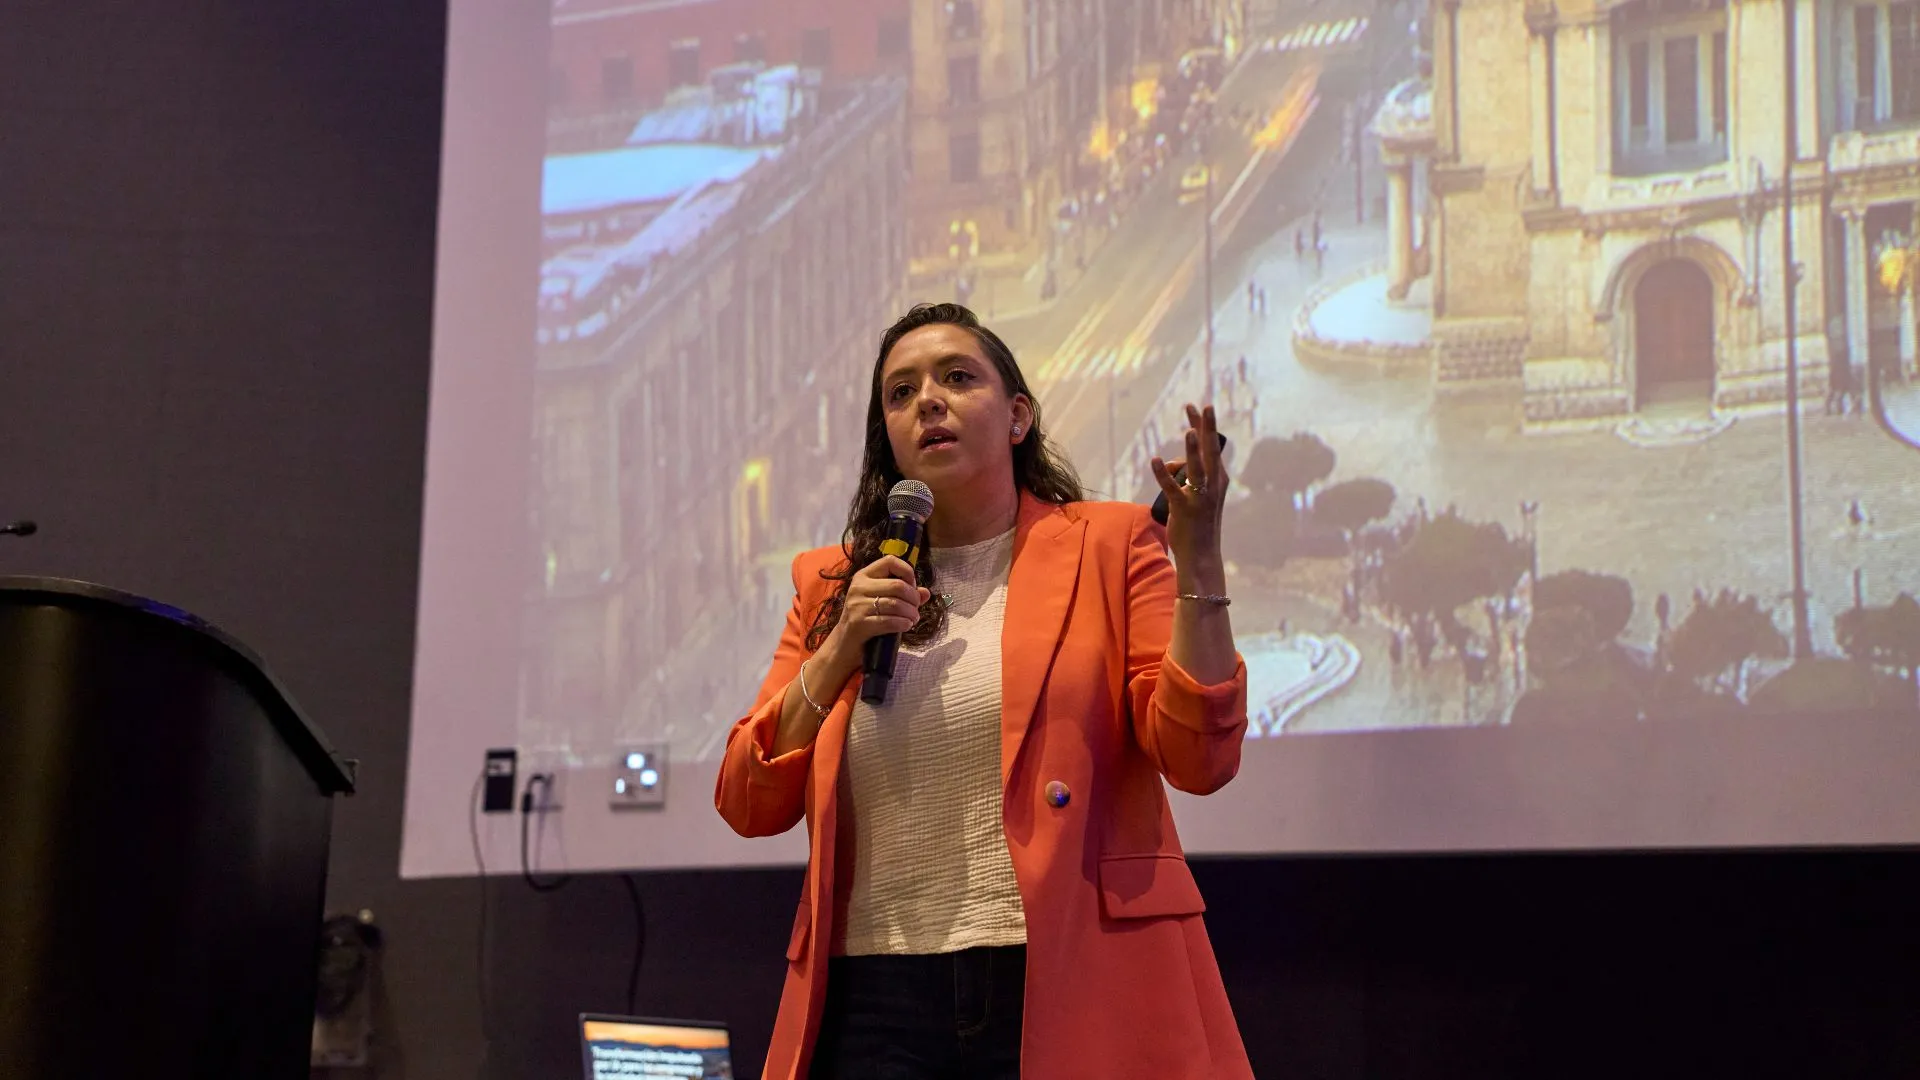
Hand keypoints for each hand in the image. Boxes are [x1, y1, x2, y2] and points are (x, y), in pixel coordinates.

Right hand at [821, 555, 931, 667]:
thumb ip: (904, 595)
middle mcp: (859, 587)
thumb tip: (926, 593)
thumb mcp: (882, 602)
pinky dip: (903, 624)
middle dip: (913, 598)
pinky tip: (906, 625)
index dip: (907, 572)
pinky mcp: (859, 623)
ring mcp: (857, 605)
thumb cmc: (866, 618)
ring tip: (913, 619)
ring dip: (911, 613)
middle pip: (897, 585)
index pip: (890, 561)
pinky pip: (889, 621)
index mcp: (864, 576)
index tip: (912, 587)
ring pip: (895, 604)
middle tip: (915, 608)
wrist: (844, 643)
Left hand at [1149, 404, 1228, 580]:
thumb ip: (1186, 475)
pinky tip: (1154, 461)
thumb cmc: (1199, 523)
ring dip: (1192, 450)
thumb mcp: (1197, 495)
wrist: (1202, 554)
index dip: (1205, 426)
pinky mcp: (1185, 508)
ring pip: (1197, 468)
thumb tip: (1171, 462)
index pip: (1213, 447)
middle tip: (1201, 405)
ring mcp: (1200, 497)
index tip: (1200, 407)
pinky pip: (1173, 488)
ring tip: (1189, 432)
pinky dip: (1163, 474)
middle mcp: (1213, 485)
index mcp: (1218, 479)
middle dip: (1205, 426)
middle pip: (1209, 450)